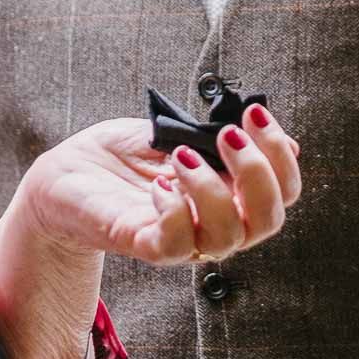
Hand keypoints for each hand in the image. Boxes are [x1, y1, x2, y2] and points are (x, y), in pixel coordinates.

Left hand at [17, 107, 301, 265]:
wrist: (67, 172)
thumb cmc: (124, 155)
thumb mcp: (182, 135)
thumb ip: (225, 142)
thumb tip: (291, 144)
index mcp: (229, 196)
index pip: (282, 193)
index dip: (282, 156)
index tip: (256, 113)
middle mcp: (212, 224)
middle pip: (268, 221)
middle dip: (258, 173)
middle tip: (228, 135)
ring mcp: (179, 239)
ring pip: (226, 237)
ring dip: (211, 189)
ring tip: (181, 156)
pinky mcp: (141, 243)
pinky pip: (173, 245)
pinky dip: (173, 210)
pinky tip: (157, 183)